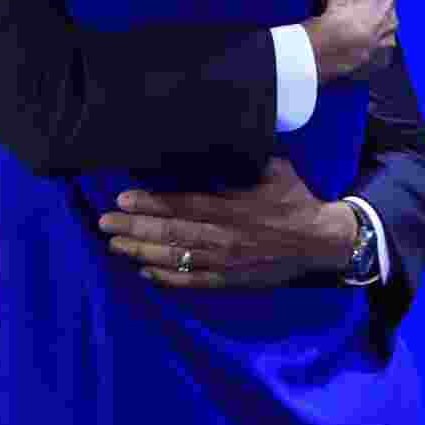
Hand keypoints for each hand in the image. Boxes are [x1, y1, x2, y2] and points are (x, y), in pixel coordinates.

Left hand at [97, 157, 357, 288]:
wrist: (320, 241)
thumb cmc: (293, 197)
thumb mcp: (270, 168)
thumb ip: (237, 161)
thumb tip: (209, 142)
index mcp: (230, 207)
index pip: (181, 204)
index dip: (149, 202)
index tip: (122, 198)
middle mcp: (222, 236)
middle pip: (169, 232)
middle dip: (133, 227)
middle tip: (104, 223)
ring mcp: (224, 262)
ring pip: (174, 258)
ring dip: (141, 252)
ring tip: (115, 245)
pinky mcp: (230, 280)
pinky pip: (192, 282)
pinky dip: (167, 279)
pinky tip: (145, 273)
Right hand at [303, 0, 398, 81]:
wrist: (335, 43)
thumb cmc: (341, 5)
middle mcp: (396, 16)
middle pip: (384, 10)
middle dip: (372, 11)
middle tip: (349, 14)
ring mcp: (390, 39)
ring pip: (382, 31)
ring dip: (371, 31)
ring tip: (349, 33)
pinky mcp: (382, 58)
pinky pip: (377, 51)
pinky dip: (369, 49)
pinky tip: (354, 48)